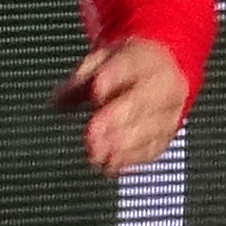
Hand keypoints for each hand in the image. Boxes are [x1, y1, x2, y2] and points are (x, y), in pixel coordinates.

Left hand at [54, 32, 190, 173]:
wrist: (166, 69)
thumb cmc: (130, 65)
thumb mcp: (102, 59)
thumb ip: (79, 79)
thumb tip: (56, 101)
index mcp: (144, 58)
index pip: (129, 66)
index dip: (112, 79)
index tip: (96, 91)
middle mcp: (162, 84)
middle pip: (141, 102)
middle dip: (116, 121)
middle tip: (92, 137)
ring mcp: (168, 110)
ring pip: (150, 128)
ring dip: (123, 146)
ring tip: (97, 157)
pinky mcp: (168, 132)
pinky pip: (155, 147)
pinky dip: (133, 159)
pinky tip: (112, 166)